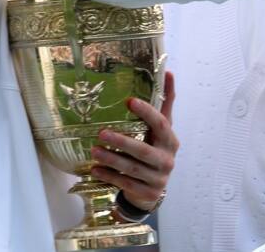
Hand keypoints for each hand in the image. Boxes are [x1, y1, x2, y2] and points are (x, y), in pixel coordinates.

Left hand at [91, 71, 176, 210]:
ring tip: (94, 150)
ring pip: (132, 169)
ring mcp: (158, 179)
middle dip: (122, 142)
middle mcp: (167, 160)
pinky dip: (109, 176)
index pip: (161, 124)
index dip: (147, 113)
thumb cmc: (155, 150)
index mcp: (170, 141)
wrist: (154, 188)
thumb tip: (168, 72)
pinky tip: (95, 169)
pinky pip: (125, 184)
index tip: (129, 101)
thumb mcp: (161, 129)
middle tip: (101, 133)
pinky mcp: (147, 192)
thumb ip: (164, 103)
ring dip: (112, 159)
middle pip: (143, 150)